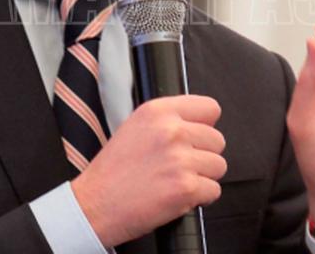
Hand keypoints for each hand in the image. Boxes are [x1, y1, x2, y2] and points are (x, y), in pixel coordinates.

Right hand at [71, 95, 226, 246]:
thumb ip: (168, 121)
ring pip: (219, 166)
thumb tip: (200, 124)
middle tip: (179, 166)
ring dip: (203, 177)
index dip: (205, 125)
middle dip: (203, 156)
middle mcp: (171, 131)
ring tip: (175, 181)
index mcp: (157, 111)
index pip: (209, 108)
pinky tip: (176, 196)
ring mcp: (180, 159)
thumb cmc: (111, 173)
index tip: (197, 137)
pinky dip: (200, 198)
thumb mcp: (135, 128)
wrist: (94, 206)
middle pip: (217, 140)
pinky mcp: (187, 187)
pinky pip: (214, 190)